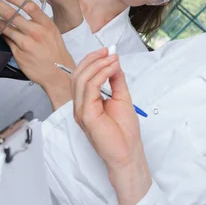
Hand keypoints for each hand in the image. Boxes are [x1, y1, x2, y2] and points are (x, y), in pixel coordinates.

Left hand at [0, 0, 73, 108]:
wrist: (58, 73)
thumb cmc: (56, 51)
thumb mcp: (53, 32)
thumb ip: (38, 23)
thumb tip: (22, 13)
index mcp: (46, 24)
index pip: (29, 6)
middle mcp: (36, 32)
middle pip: (12, 14)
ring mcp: (26, 43)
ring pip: (5, 27)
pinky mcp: (18, 53)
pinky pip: (6, 40)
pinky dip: (0, 33)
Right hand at [72, 48, 151, 204]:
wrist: (127, 153)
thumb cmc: (123, 132)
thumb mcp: (122, 98)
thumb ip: (116, 80)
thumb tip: (114, 63)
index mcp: (86, 102)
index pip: (81, 75)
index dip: (92, 60)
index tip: (107, 51)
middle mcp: (80, 105)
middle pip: (78, 74)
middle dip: (93, 59)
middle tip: (109, 52)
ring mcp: (80, 111)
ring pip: (81, 79)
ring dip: (98, 65)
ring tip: (113, 59)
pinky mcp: (86, 115)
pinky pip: (89, 89)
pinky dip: (101, 75)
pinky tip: (111, 69)